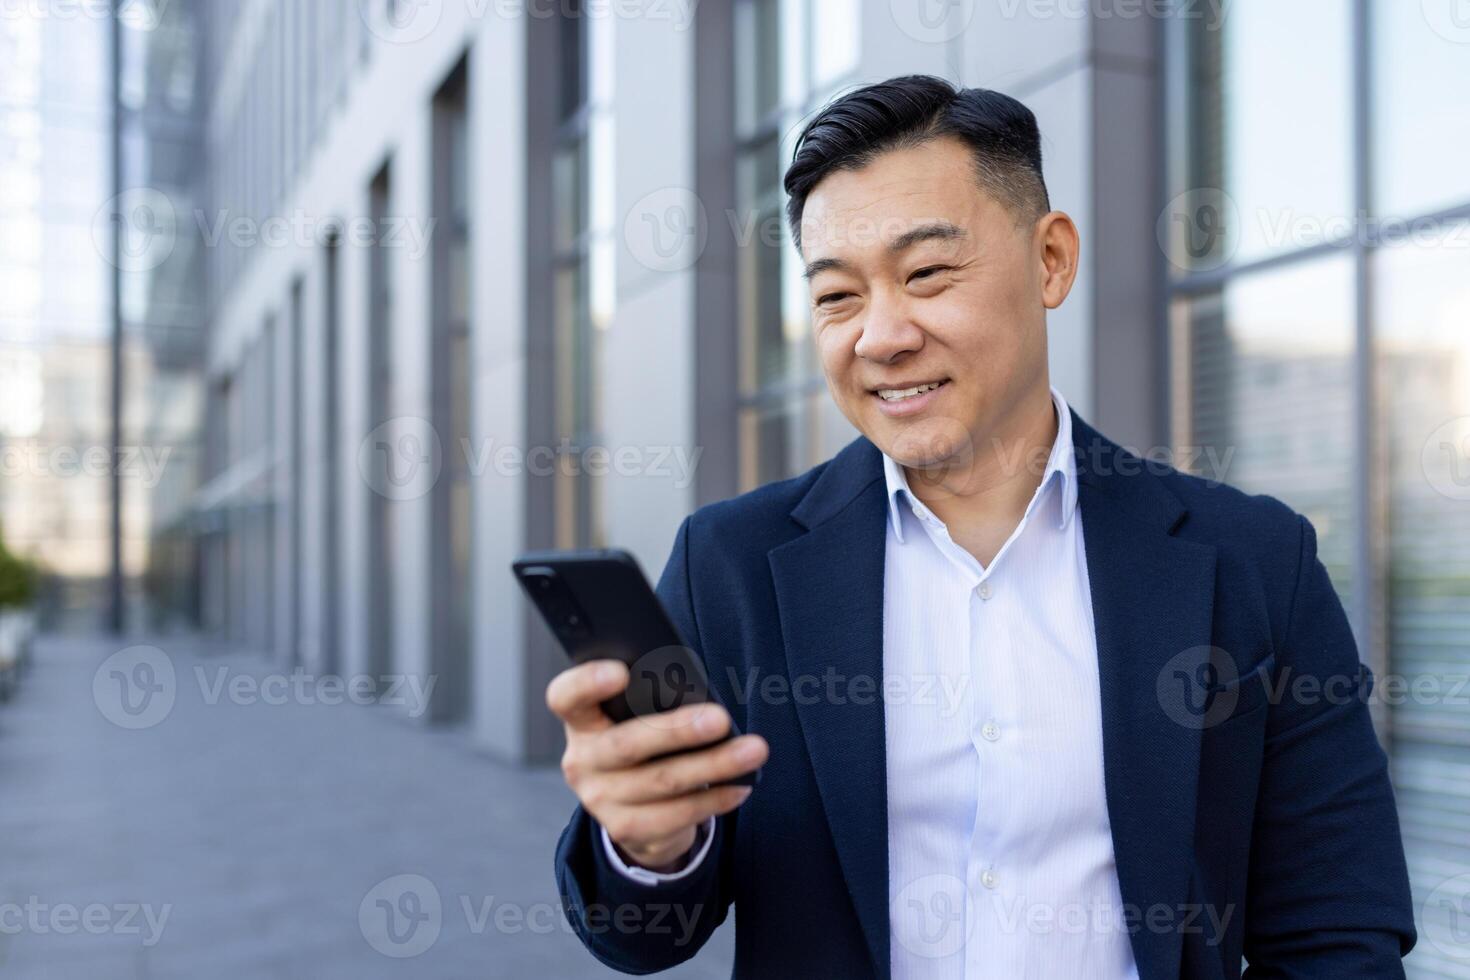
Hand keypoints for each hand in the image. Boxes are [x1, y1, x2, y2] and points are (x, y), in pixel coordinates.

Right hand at [547, 659, 767, 870]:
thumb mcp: (635, 718)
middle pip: (626, 744)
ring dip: (714, 765)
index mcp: (581, 720)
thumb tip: (699, 698)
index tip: (621, 671)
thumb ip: (651, 702)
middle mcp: (582, 760)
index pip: (566, 697)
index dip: (587, 683)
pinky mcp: (626, 829)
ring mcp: (600, 799)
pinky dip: (713, 799)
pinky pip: (676, 815)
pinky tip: (740, 785)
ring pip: (662, 781)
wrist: (631, 806)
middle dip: (678, 731)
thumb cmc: (643, 740)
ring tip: (753, 750)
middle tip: (721, 718)